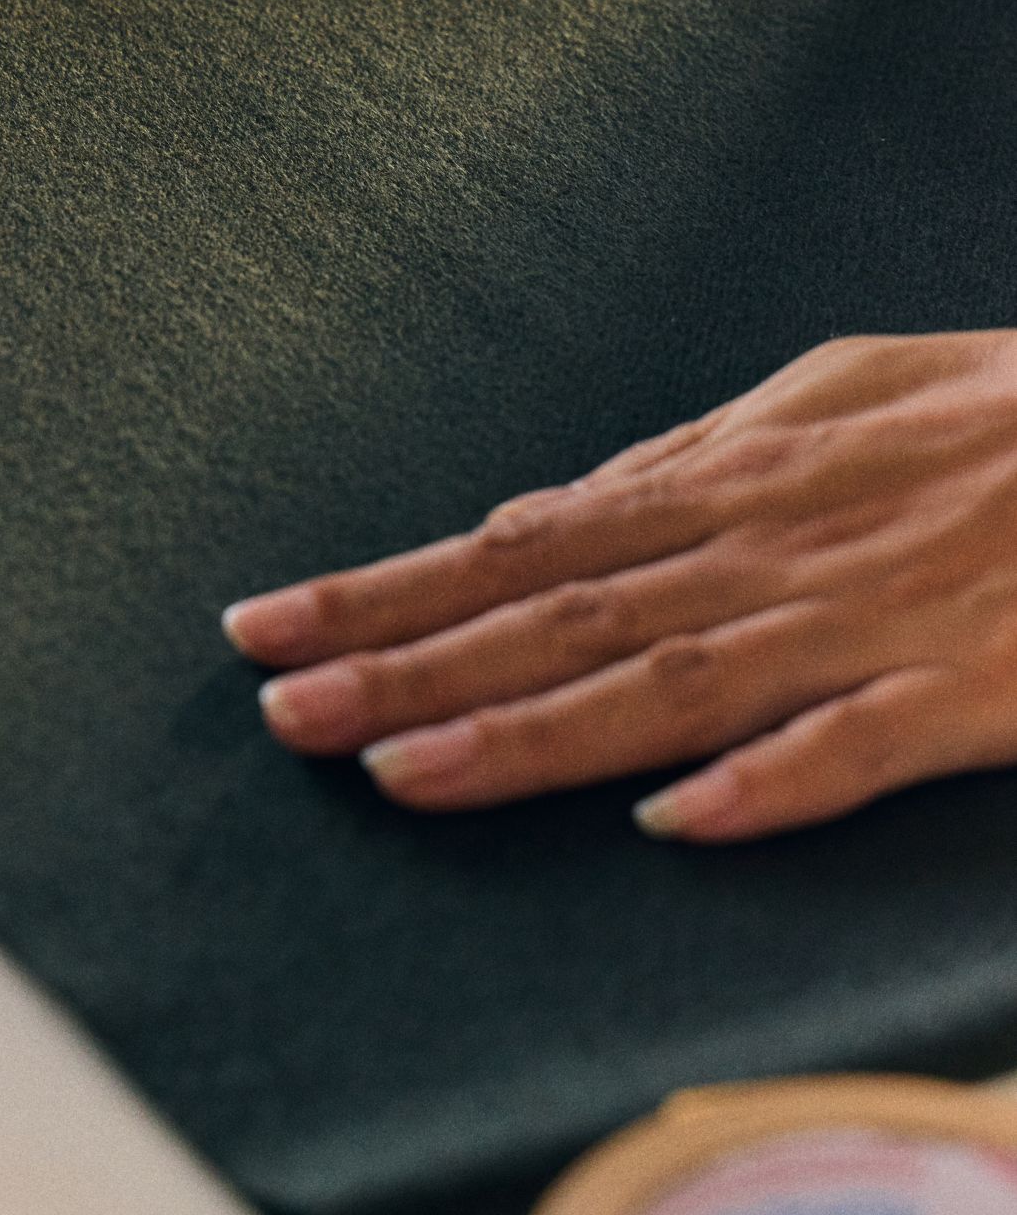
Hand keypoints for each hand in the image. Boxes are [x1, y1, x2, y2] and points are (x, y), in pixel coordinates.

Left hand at [224, 332, 1016, 841]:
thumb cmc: (984, 411)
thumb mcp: (825, 393)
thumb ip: (685, 455)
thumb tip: (548, 509)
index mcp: (724, 485)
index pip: (519, 547)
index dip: (391, 590)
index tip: (269, 627)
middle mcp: (763, 552)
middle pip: (559, 617)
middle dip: (409, 663)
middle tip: (278, 711)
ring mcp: (861, 623)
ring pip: (672, 683)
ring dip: (532, 731)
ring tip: (400, 771)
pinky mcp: (968, 688)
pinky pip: (863, 742)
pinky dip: (776, 778)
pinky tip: (683, 822)